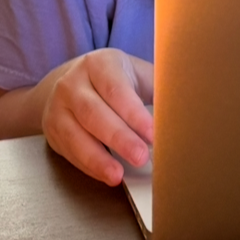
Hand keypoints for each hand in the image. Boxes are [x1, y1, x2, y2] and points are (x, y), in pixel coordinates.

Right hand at [40, 49, 153, 185]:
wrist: (70, 80)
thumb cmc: (113, 80)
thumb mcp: (134, 74)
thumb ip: (158, 88)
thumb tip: (187, 107)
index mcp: (99, 64)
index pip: (116, 90)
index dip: (134, 114)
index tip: (153, 133)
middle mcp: (73, 83)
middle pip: (94, 113)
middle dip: (119, 138)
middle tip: (141, 157)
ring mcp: (58, 107)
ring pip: (76, 135)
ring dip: (98, 158)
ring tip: (118, 174)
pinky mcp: (52, 130)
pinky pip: (69, 151)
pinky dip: (88, 165)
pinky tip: (105, 174)